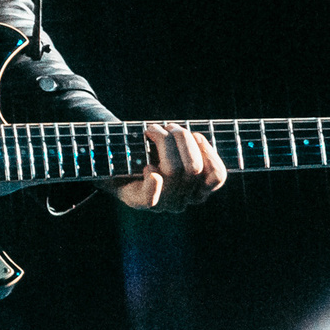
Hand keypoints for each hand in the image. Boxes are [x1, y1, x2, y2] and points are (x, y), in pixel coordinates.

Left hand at [109, 122, 226, 212]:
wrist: (112, 166)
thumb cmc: (148, 153)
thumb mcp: (174, 148)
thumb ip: (188, 146)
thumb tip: (194, 139)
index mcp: (196, 190)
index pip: (217, 176)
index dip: (210, 153)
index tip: (196, 135)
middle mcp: (182, 199)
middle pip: (194, 168)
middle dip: (183, 139)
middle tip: (168, 126)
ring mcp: (161, 203)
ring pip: (173, 170)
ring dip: (164, 141)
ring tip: (152, 130)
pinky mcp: (138, 201)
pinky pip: (151, 197)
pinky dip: (153, 184)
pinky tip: (149, 169)